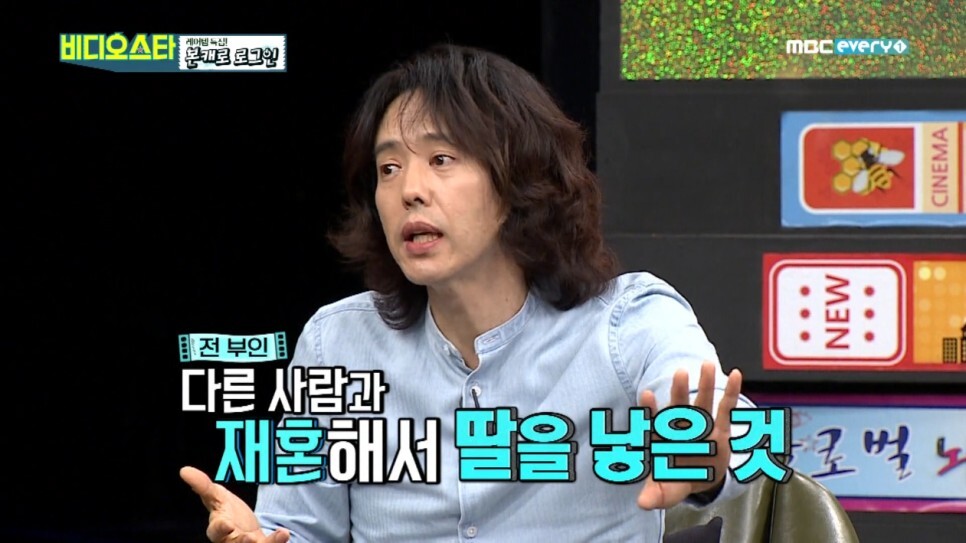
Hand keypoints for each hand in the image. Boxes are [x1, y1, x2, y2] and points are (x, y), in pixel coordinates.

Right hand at [180, 466, 289, 542]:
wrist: (244, 527)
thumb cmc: (226, 512)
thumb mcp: (215, 497)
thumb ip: (202, 486)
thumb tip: (184, 470)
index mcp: (218, 530)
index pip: (217, 531)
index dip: (220, 528)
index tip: (225, 524)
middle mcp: (231, 540)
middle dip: (241, 542)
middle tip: (249, 539)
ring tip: (280, 536)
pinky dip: (278, 541)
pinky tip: (284, 533)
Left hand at [636, 362, 742, 509]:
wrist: (697, 478)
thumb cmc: (676, 480)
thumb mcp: (667, 491)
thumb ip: (656, 495)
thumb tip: (642, 504)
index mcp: (665, 441)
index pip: (655, 423)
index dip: (651, 410)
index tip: (646, 394)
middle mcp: (682, 429)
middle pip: (680, 408)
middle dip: (680, 392)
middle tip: (680, 373)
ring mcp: (702, 426)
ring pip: (703, 402)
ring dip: (706, 385)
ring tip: (707, 365)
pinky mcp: (720, 429)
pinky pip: (726, 408)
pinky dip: (731, 392)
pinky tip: (735, 374)